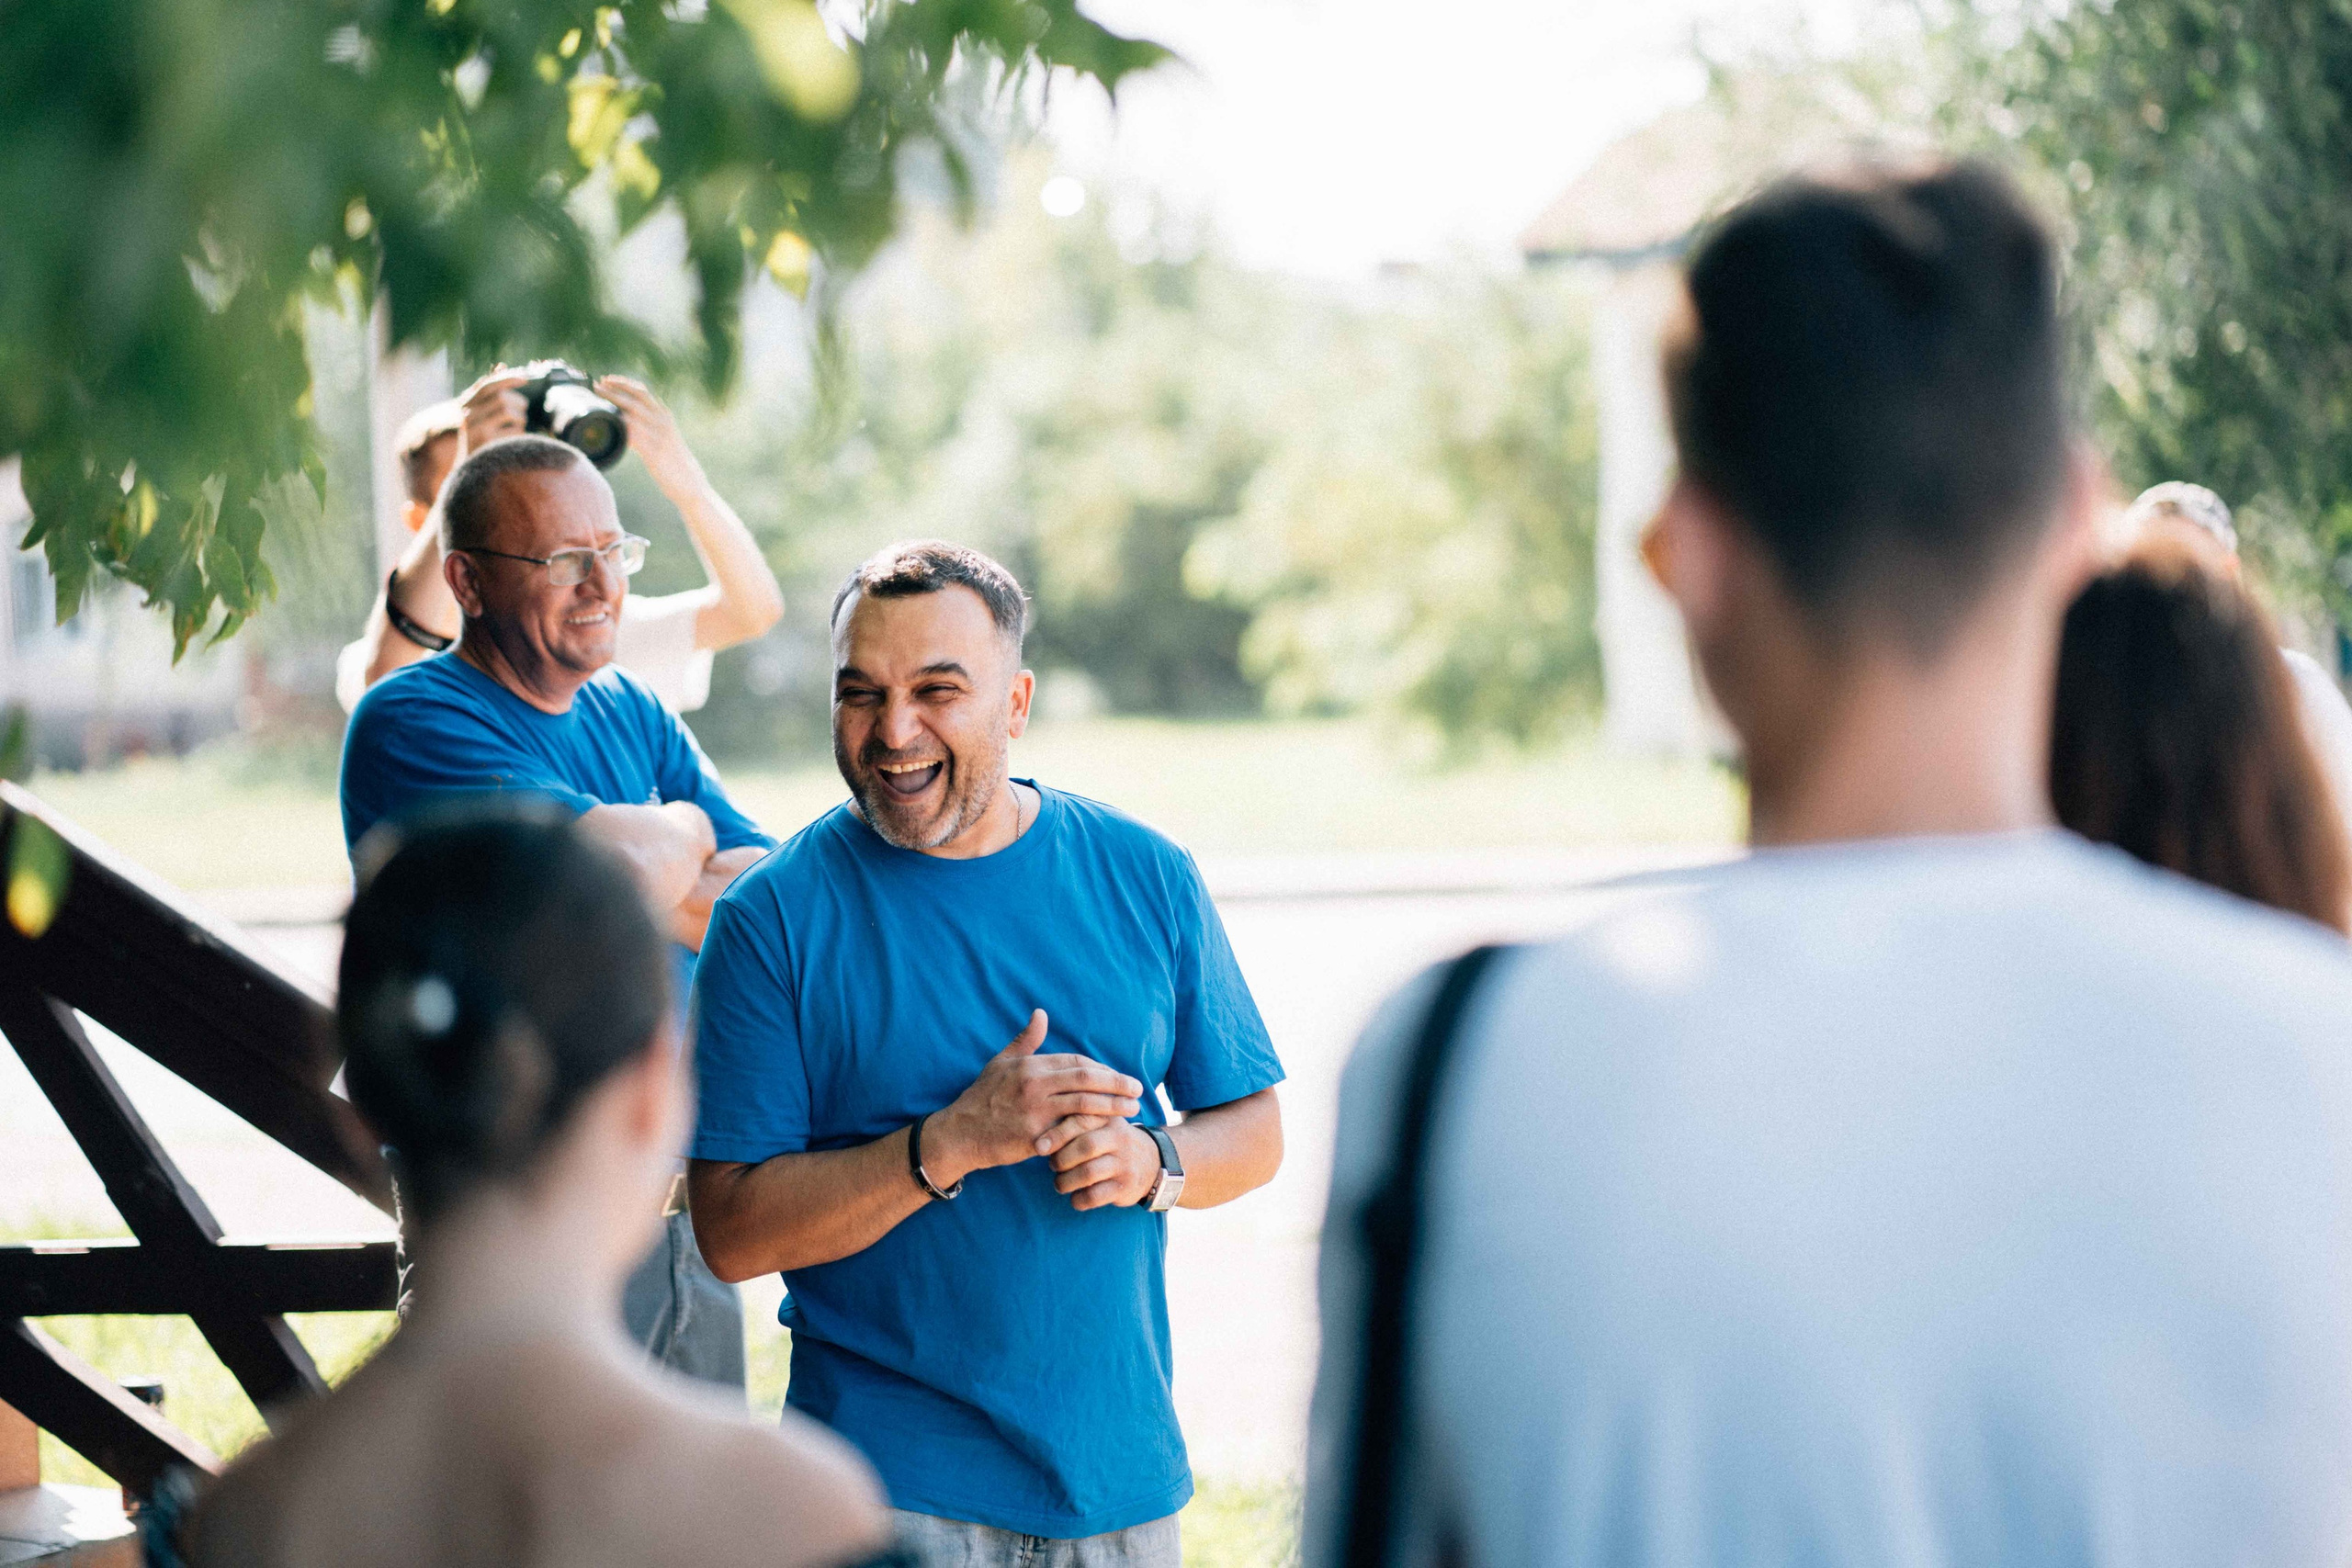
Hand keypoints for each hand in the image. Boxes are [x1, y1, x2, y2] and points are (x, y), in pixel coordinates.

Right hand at [456, 366, 530, 458]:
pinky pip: (515, 431)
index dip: (507, 379)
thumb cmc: (480, 440)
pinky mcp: (488, 443)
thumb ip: (489, 394)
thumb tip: (501, 366)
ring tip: (518, 427)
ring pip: (509, 412)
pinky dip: (520, 434)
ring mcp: (477, 429)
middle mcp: (469, 415)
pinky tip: (515, 440)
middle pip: (502, 398)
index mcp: (466, 406)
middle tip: (522, 412)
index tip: (525, 378)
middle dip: (518, 403)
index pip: (487, 386)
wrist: (469, 470)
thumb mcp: (479, 415)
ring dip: (520, 419)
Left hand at [595, 374, 703, 495]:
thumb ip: (650, 425)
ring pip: (631, 414)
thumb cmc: (674, 462)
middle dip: (614, 389)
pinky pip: (632, 436)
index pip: (642, 392)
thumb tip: (626, 420)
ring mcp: (658, 437)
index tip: (607, 379)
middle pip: (634, 399)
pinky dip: (618, 428)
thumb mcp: (664, 437)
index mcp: (665, 416)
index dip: (623, 383)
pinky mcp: (654, 453)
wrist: (691, 483)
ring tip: (596, 401)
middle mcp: (663, 422)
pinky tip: (606, 425)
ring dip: (612, 406)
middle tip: (597, 385)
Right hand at [926, 1011, 1143, 1184]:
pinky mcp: (1036, 1134)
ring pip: (1085, 1103)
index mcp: (1030, 1065)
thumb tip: (1041, 1013)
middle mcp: (1034, 1083)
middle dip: (1116, 1083)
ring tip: (1132, 1108)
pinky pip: (1071, 1129)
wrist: (961, 1133)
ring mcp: (1035, 1109)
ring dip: (1113, 1105)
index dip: (1100, 1069)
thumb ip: (1025, 1040)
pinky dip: (1092, 1129)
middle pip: (1086, 1079)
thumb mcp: (1001, 1062)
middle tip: (1137, 1088)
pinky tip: (1108, 1131)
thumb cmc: (982, 1097)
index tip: (1117, 1076)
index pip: (1076, 1062)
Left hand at [1043, 1120, 1158, 1210]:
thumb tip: (1036, 1130)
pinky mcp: (1126, 1186)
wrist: (1153, 1162)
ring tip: (1059, 1184)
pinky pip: (1095, 1196)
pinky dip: (1079, 1200)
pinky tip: (1075, 1198)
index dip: (1056, 1134)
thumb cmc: (1111, 1141)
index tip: (1038, 1147)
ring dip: (1066, 1182)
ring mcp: (1124, 1163)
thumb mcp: (1102, 1122)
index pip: (1080, 1121)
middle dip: (1061, 1160)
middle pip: (1084, 1147)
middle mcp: (1119, 1138)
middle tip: (1053, 1166)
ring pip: (1088, 1173)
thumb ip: (1074, 1119)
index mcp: (1108, 1118)